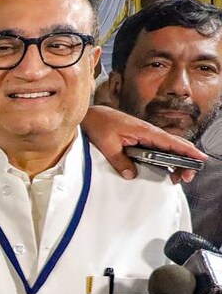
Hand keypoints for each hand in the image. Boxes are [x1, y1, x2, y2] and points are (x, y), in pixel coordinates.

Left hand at [82, 105, 207, 182]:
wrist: (92, 115)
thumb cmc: (100, 124)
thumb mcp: (107, 144)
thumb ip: (119, 160)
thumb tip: (131, 175)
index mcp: (145, 131)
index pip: (172, 142)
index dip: (188, 151)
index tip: (200, 159)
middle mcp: (150, 132)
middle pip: (176, 146)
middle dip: (186, 161)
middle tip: (186, 177)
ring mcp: (147, 136)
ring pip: (169, 149)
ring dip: (178, 162)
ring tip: (178, 177)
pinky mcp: (142, 139)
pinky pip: (160, 150)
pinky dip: (167, 159)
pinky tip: (167, 170)